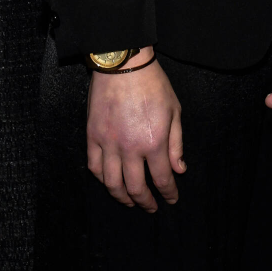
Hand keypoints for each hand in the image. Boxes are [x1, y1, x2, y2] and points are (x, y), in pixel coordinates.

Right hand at [87, 49, 184, 211]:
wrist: (124, 64)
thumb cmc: (153, 84)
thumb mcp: (174, 111)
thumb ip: (176, 143)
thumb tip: (179, 169)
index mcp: (154, 141)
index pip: (161, 178)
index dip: (168, 192)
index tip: (172, 199)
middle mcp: (130, 147)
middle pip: (135, 187)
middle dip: (145, 201)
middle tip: (151, 207)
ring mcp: (108, 143)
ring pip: (112, 183)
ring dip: (122, 197)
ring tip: (130, 202)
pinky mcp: (93, 136)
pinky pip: (94, 166)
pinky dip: (102, 179)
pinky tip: (110, 182)